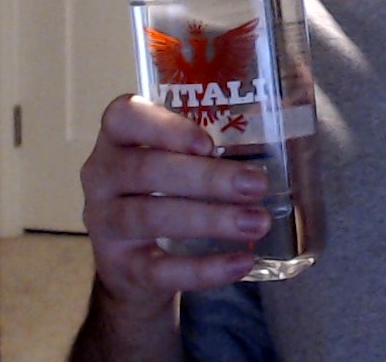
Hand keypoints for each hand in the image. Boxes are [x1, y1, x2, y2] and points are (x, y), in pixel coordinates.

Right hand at [80, 94, 271, 310]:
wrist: (134, 263)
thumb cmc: (165, 191)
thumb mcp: (174, 160)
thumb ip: (208, 145)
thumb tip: (284, 132)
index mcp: (117, 137)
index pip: (126, 117)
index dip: (166, 127)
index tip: (209, 142)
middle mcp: (101, 174)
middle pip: (148, 170)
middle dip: (207, 178)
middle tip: (256, 185)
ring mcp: (104, 223)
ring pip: (152, 217)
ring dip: (210, 219)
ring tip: (257, 222)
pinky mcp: (119, 267)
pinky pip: (160, 269)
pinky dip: (203, 268)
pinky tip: (240, 262)